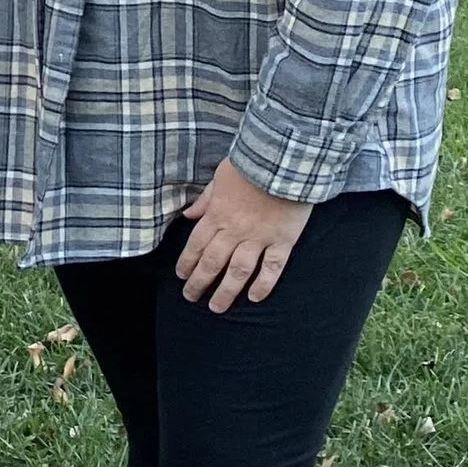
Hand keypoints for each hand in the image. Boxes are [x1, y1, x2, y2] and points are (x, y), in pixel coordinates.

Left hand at [174, 161, 309, 313]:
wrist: (286, 159)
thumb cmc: (252, 163)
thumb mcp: (221, 176)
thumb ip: (206, 199)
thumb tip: (189, 214)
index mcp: (218, 213)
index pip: (197, 244)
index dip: (187, 262)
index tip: (181, 276)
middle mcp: (235, 230)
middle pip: (213, 262)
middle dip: (200, 283)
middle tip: (191, 298)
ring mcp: (260, 237)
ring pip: (239, 271)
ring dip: (226, 291)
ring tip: (217, 307)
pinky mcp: (283, 240)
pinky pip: (272, 268)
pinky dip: (264, 284)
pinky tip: (254, 298)